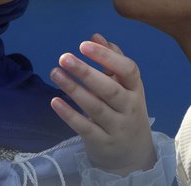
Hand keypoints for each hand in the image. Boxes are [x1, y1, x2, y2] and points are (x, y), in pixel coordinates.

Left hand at [50, 33, 155, 175]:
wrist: (134, 155)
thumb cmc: (125, 111)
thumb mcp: (125, 87)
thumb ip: (111, 60)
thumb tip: (96, 36)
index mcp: (135, 89)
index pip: (128, 70)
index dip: (107, 56)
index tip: (84, 44)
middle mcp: (129, 108)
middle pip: (110, 89)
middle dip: (86, 72)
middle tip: (64, 57)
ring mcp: (117, 127)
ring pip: (95, 107)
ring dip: (73, 89)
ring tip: (55, 72)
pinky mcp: (101, 143)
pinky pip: (85, 128)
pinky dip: (70, 115)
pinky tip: (55, 101)